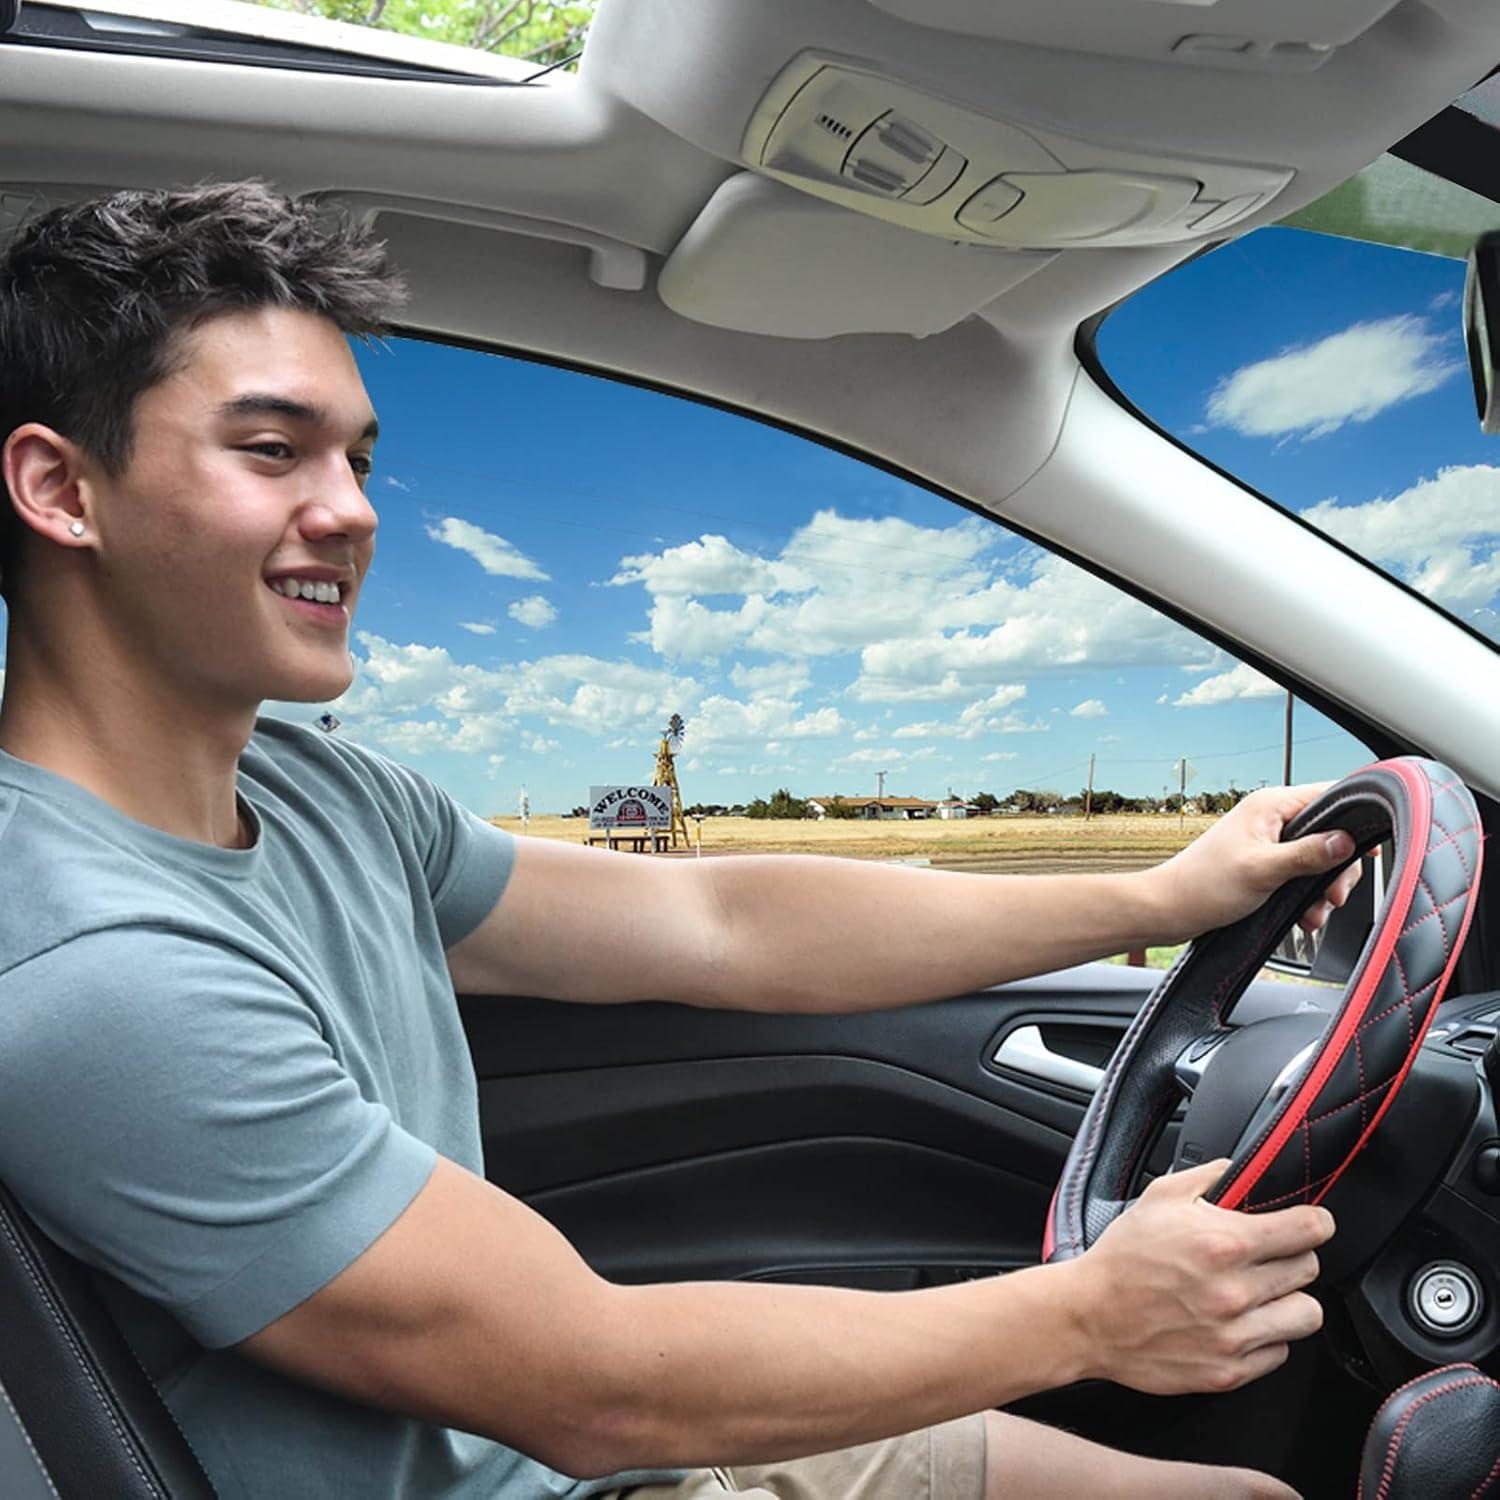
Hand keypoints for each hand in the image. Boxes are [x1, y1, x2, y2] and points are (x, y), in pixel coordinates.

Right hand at [1066, 1159, 1333, 1395]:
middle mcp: (1236, 1291)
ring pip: (1307, 1315)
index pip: (1309, 1230)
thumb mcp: (1159, 1197)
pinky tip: (1239, 1322)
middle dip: (1293, 1257)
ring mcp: (1234, 1336)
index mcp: (1224, 1243)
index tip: (1312, 1223)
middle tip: (1268, 1256)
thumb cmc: (1122, 1257)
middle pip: (1310, 1269)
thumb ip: (1210, 1177)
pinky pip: (1280, 1353)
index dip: (1316, 1222)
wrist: (1088, 1316)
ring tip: (1263, 1294)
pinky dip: (1266, 1337)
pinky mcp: (1229, 1371)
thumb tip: (1244, 1169)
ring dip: (1289, 1300)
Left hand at [1147, 782, 1360, 942]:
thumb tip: (1347, 840)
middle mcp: (1272, 818)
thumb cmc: (1204, 886)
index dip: (1357, 820)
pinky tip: (1304, 917)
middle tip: (1333, 896)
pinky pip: (1301, 875)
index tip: (1371, 850)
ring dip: (1322, 890)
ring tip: (1314, 915)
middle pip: (1331, 834)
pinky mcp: (1264, 863)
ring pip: (1318, 859)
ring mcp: (1268, 841)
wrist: (1170, 910)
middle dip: (1338, 870)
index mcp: (1270, 806)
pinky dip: (1307, 897)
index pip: (1331, 796)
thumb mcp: (1262, 870)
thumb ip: (1307, 854)